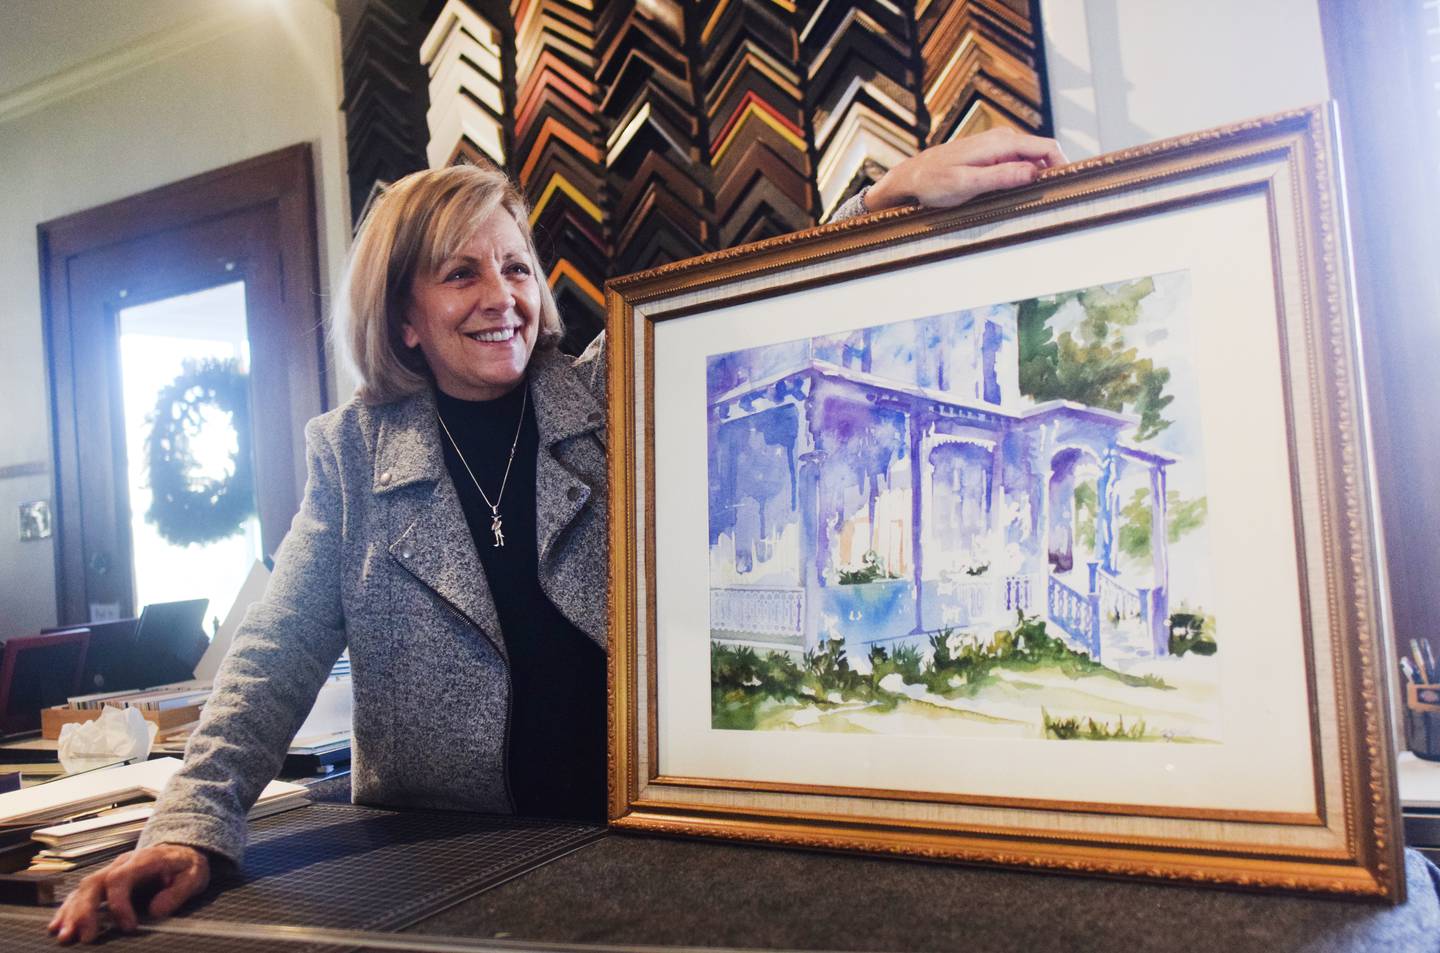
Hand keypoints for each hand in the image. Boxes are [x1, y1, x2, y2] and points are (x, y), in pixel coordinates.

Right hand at [47, 844, 210, 943]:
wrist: (181, 851)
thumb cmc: (186, 865)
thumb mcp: (194, 875)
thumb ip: (178, 892)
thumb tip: (156, 911)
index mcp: (144, 860)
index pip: (121, 878)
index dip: (120, 904)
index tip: (129, 927)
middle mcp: (122, 864)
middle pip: (95, 883)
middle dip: (85, 911)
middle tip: (86, 936)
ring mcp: (111, 871)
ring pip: (83, 888)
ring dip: (71, 913)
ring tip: (65, 936)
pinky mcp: (105, 881)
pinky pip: (80, 893)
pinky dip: (67, 909)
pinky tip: (57, 926)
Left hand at [866, 127, 1067, 211]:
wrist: (910, 177)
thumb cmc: (934, 182)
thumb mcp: (967, 184)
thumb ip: (1001, 176)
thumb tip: (1033, 172)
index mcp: (1000, 143)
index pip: (1047, 147)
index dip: (1064, 164)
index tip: (1071, 184)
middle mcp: (1002, 139)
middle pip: (1043, 152)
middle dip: (1052, 171)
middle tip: (1055, 197)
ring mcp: (997, 145)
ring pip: (1031, 158)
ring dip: (1038, 175)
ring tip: (1038, 198)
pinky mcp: (991, 154)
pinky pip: (1017, 162)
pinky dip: (1024, 175)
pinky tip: (1019, 191)